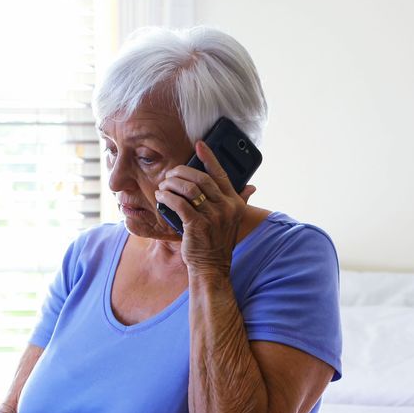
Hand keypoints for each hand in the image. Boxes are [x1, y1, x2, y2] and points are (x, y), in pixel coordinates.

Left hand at [155, 141, 256, 275]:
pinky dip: (167, 197)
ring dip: (171, 184)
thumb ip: (241, 201)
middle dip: (181, 172)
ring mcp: (213, 216)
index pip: (221, 174)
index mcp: (235, 203)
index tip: (199, 145)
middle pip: (201, 178)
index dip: (209, 157)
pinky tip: (161, 197)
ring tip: (163, 186)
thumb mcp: (232, 220)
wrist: (212, 267)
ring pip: (188, 189)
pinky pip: (179, 203)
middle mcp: (226, 207)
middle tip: (170, 174)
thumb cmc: (218, 242)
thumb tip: (252, 188)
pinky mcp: (197, 225)